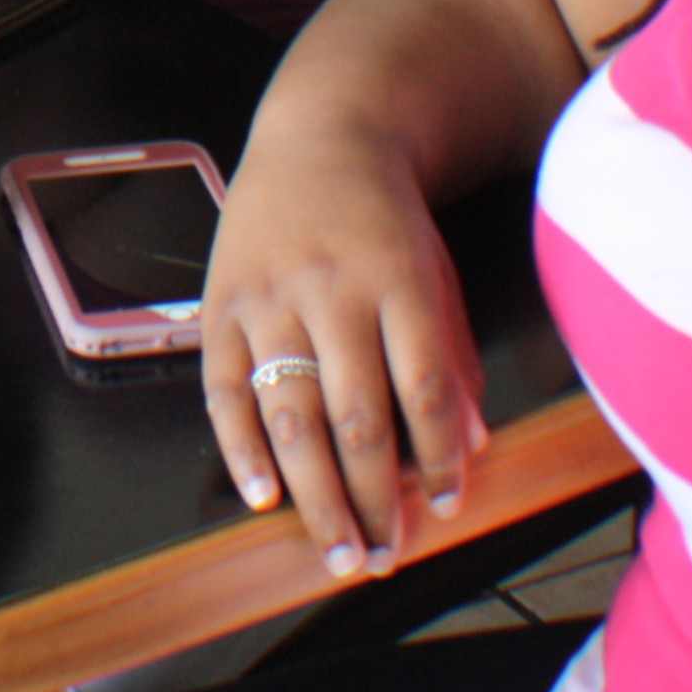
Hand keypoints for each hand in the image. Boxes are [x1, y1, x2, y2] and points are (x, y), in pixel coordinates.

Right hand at [201, 118, 488, 576]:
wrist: (320, 134)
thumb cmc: (386, 217)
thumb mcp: (438, 273)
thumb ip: (452, 356)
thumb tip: (470, 445)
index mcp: (398, 280)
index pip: (424, 388)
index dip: (439, 457)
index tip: (448, 506)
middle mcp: (332, 291)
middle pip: (355, 417)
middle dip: (373, 500)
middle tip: (382, 558)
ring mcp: (270, 298)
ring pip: (289, 414)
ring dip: (314, 495)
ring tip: (335, 549)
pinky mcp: (221, 302)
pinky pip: (224, 389)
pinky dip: (240, 449)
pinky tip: (261, 496)